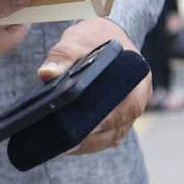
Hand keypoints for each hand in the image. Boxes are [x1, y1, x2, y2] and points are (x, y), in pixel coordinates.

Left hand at [37, 18, 148, 154]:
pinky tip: (68, 143)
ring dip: (87, 144)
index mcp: (136, 83)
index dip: (98, 126)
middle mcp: (137, 101)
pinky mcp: (117, 117)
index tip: (76, 135)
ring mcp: (128, 112)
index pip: (119, 112)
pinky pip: (105, 135)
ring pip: (109, 137)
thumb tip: (47, 74)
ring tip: (60, 147)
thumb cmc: (96, 37)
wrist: (107, 35)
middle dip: (88, 140)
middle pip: (113, 130)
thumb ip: (63, 56)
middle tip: (61, 146)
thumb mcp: (78, 40)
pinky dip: (89, 140)